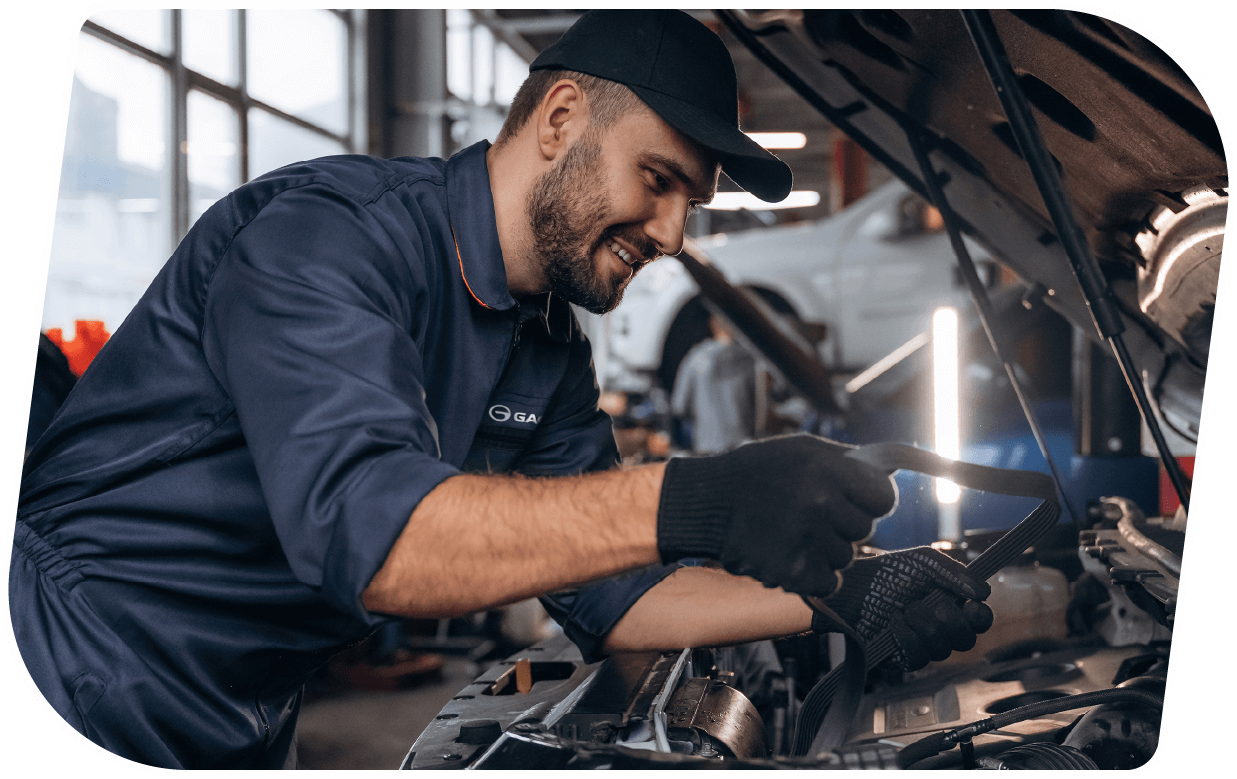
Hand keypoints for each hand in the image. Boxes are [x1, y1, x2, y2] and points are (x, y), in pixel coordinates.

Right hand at [656, 434, 897, 596]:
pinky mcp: (793, 573)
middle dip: (844, 522)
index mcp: (830, 471)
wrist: (710, 503)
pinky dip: (812, 572)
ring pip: (846, 556)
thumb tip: (892, 474)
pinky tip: (791, 551)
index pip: (884, 498)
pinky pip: (828, 581)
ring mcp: (808, 542)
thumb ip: (849, 462)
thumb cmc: (759, 471)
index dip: (869, 499)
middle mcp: (822, 506)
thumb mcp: (805, 450)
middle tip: (812, 512)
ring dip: (827, 548)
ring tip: (795, 530)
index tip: (853, 498)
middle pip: (865, 529)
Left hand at [808, 547, 993, 670]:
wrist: (853, 586)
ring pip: (942, 649)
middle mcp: (941, 628)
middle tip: (930, 602)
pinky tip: (894, 622)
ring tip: (904, 608)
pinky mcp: (903, 658)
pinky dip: (907, 637)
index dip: (981, 617)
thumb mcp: (924, 561)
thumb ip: (954, 572)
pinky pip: (919, 658)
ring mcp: (923, 645)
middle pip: (966, 640)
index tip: (971, 604)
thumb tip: (983, 591)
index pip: (981, 621)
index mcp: (952, 605)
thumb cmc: (889, 572)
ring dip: (924, 625)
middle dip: (950, 619)